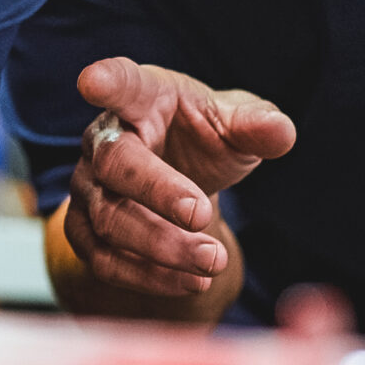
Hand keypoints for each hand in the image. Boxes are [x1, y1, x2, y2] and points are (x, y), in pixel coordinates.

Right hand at [64, 57, 294, 297]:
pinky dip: (148, 277)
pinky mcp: (84, 229)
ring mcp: (88, 186)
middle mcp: (103, 139)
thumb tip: (280, 133)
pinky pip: (103, 259)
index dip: (107, 83)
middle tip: (203, 216)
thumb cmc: (202, 138)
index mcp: (141, 100)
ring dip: (161, 246)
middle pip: (114, 163)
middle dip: (158, 192)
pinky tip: (192, 282)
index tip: (92, 81)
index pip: (122, 84)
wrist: (178, 176)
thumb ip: (256, 125)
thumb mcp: (234, 124)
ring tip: (212, 262)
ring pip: (108, 219)